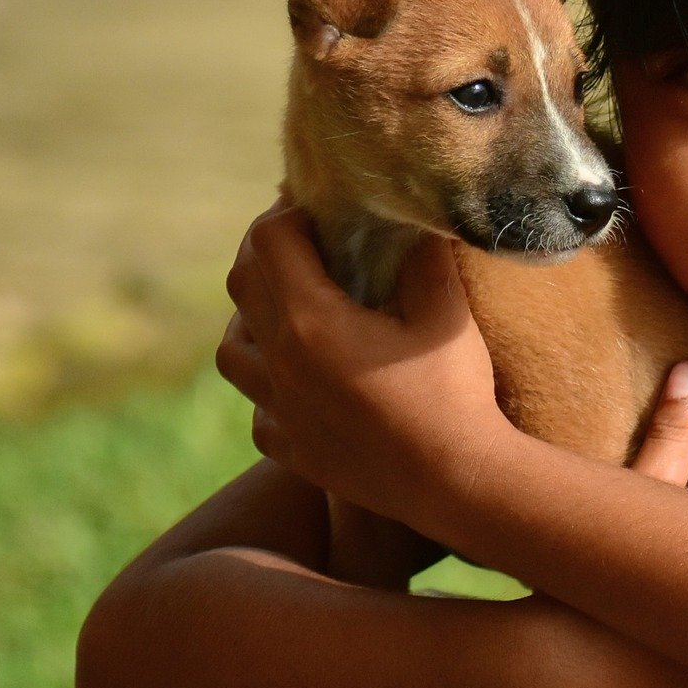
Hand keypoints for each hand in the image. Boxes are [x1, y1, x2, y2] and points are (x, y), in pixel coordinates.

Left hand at [215, 196, 505, 531]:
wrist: (454, 482)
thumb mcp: (445, 312)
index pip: (269, 240)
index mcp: (309, 320)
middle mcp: (278, 363)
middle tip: (307, 241)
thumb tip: (419, 221)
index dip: (290, 211)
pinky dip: (271, 383)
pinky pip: (258, 406)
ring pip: (232, 349)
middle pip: (242, 284)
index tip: (322, 206)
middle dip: (269, 251)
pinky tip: (304, 382)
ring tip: (291, 310)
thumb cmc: (453, 393)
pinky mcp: (290, 449)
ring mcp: (279, 410)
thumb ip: (424, 259)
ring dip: (253, 318)